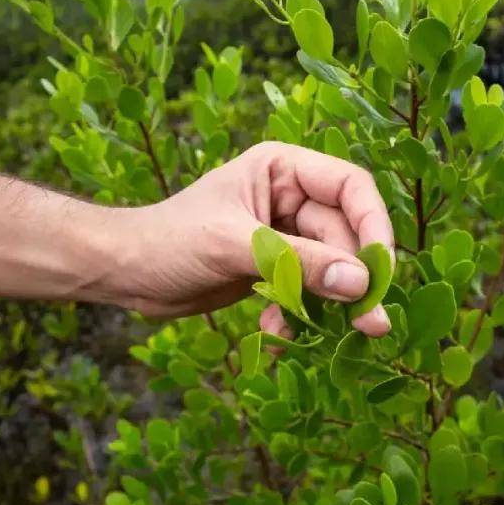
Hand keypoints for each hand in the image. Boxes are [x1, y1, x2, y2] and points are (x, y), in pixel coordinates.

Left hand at [107, 142, 394, 335]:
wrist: (124, 272)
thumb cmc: (169, 241)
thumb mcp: (234, 246)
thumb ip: (298, 263)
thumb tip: (359, 283)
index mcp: (283, 169)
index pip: (351, 188)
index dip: (373, 226)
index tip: (379, 271)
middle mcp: (290, 197)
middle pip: (346, 235)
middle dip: (353, 279)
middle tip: (369, 323)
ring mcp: (283, 235)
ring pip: (330, 268)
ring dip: (328, 304)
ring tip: (328, 335)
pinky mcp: (272, 268)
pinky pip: (306, 291)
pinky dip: (297, 314)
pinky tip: (276, 332)